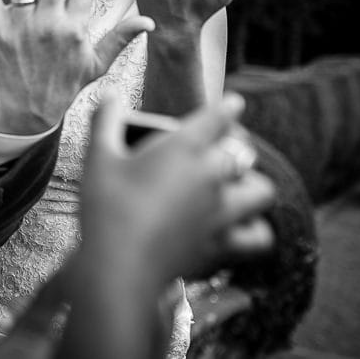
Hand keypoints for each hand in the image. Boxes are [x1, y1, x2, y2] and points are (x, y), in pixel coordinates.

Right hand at [80, 92, 275, 283]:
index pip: (218, 118)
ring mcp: (222, 211)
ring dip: (252, 186)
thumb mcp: (97, 158)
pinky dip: (256, 231)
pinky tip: (241, 228)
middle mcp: (211, 175)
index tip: (235, 104)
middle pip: (242, 152)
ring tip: (237, 189)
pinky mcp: (223, 245)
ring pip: (262, 191)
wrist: (118, 265)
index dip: (228, 109)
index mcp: (183, 147)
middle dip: (236, 146)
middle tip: (223, 149)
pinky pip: (259, 236)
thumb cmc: (106, 206)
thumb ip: (105, 121)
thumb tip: (109, 94)